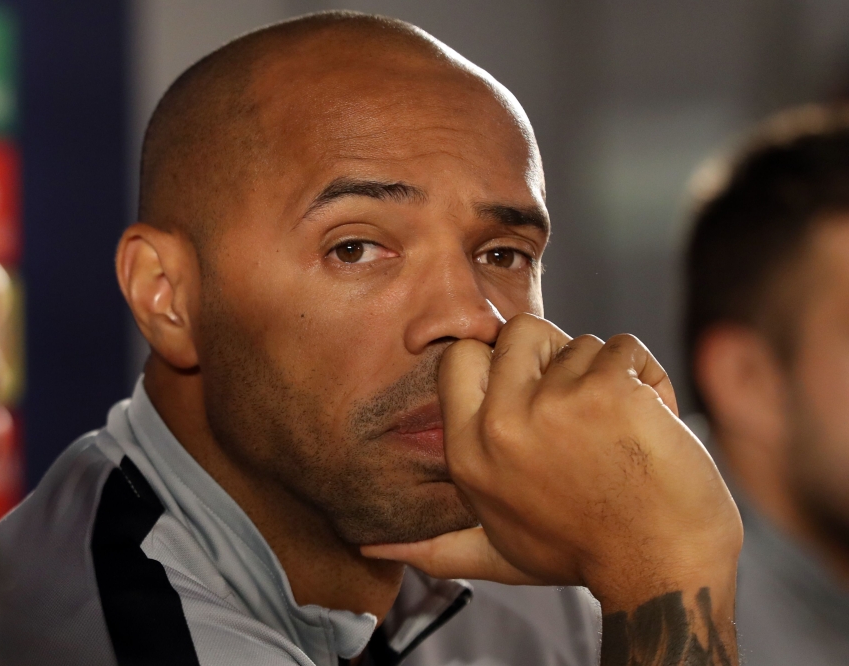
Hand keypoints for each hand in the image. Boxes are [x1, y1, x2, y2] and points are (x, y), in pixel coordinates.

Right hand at [363, 314, 741, 662]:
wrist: (662, 571)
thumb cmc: (585, 555)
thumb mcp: (498, 552)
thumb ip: (437, 547)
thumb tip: (373, 548)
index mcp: (468, 453)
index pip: (461, 356)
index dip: (500, 361)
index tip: (531, 387)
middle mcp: (500, 425)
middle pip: (522, 330)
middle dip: (558, 355)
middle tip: (583, 407)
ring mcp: (554, 404)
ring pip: (582, 342)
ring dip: (610, 376)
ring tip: (622, 430)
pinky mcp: (609, 391)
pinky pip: (626, 347)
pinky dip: (647, 376)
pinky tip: (650, 421)